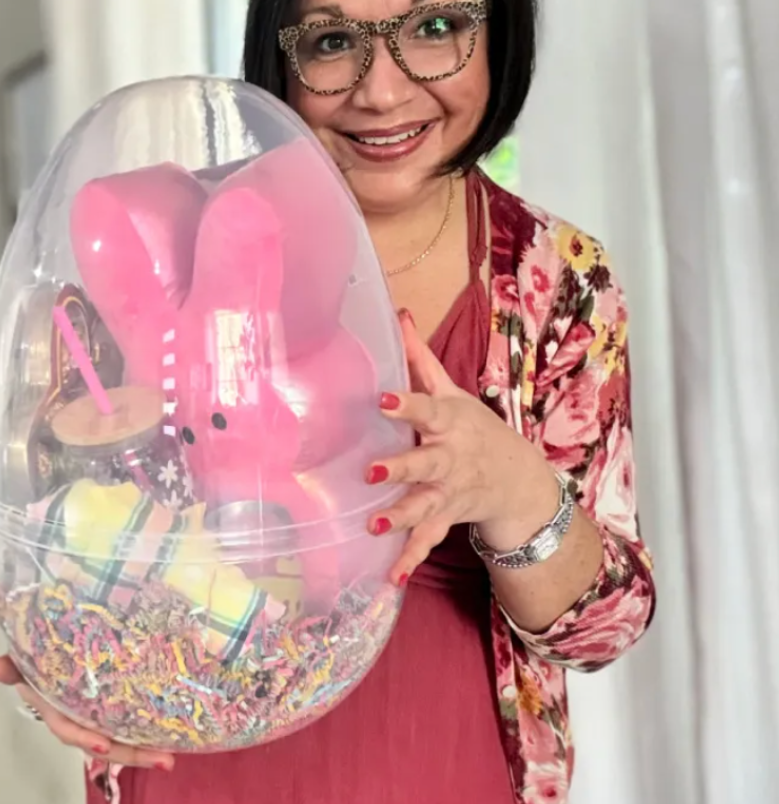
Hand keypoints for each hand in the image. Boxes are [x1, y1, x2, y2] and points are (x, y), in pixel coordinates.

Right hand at [0, 655, 175, 770]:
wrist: (49, 650)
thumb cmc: (38, 660)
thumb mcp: (24, 661)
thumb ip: (13, 666)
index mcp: (58, 710)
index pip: (69, 729)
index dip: (85, 739)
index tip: (103, 746)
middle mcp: (79, 717)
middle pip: (104, 742)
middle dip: (132, 753)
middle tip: (163, 760)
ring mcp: (97, 714)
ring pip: (120, 736)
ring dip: (143, 748)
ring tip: (169, 757)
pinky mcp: (113, 704)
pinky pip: (128, 721)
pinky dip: (145, 730)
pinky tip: (168, 734)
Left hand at [366, 309, 558, 583]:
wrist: (519, 480)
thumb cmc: (476, 429)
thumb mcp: (455, 393)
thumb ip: (422, 360)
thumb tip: (400, 314)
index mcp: (450, 422)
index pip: (427, 408)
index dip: (406, 405)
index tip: (381, 400)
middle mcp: (450, 458)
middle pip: (426, 463)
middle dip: (401, 468)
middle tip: (372, 471)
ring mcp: (450, 493)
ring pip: (425, 505)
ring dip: (401, 516)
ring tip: (374, 525)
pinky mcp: (446, 518)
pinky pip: (428, 541)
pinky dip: (410, 559)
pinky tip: (390, 577)